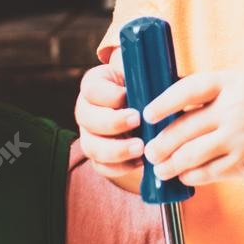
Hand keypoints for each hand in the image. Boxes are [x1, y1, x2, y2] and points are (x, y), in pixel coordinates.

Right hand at [74, 60, 143, 185]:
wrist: (147, 111)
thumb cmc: (146, 87)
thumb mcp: (145, 76)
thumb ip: (147, 78)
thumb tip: (157, 84)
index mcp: (95, 85)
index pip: (92, 90)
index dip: (110, 96)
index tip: (130, 98)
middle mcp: (86, 110)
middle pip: (85, 117)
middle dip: (112, 122)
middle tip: (137, 122)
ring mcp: (88, 135)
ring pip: (91, 146)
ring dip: (116, 149)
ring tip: (140, 148)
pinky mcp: (97, 156)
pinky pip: (101, 166)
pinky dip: (120, 167)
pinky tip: (140, 161)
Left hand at [140, 70, 243, 186]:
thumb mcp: (241, 84)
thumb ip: (210, 92)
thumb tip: (166, 99)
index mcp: (230, 83)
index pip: (188, 90)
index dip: (164, 102)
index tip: (147, 114)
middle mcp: (234, 109)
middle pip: (185, 128)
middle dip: (161, 143)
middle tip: (148, 151)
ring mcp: (240, 138)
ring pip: (193, 154)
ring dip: (170, 164)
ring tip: (160, 168)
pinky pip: (210, 172)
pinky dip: (193, 175)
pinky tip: (184, 176)